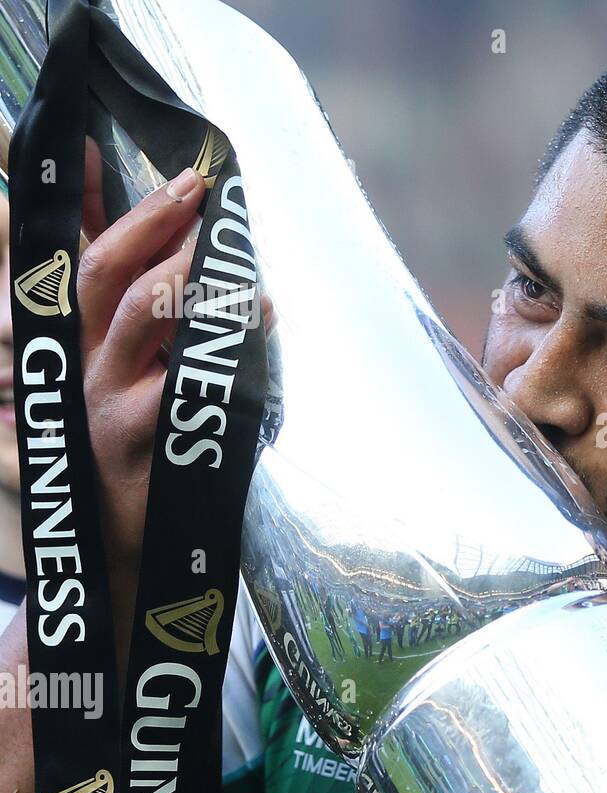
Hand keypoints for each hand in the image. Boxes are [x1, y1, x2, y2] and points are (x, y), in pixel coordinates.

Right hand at [77, 145, 207, 664]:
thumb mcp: (137, 387)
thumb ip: (151, 326)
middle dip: (148, 220)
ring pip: (138, 316)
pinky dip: (226, 339)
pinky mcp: (147, 445)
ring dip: (185, 266)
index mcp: (76, 346)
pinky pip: (187, 380)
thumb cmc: (141, 464)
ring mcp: (108, 405)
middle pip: (103, 273)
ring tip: (227, 233)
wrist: (133, 563)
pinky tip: (260, 309)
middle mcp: (82, 367)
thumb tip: (187, 260)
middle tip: (196, 181)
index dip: (88, 201)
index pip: (73, 258)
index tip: (101, 142)